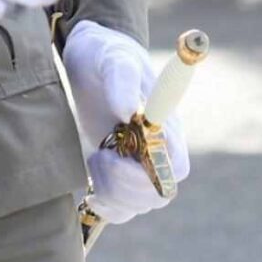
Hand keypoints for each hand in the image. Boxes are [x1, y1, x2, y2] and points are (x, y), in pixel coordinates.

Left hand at [63, 20, 189, 226]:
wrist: (87, 58)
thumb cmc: (105, 53)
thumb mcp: (111, 56)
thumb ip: (121, 78)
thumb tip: (128, 110)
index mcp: (164, 125)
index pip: (174, 168)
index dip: (149, 173)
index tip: (117, 152)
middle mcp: (155, 150)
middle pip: (159, 193)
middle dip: (127, 188)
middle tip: (99, 157)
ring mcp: (134, 164)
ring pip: (139, 205)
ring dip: (113, 195)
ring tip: (94, 159)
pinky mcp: (113, 173)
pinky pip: (120, 208)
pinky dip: (105, 206)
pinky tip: (89, 187)